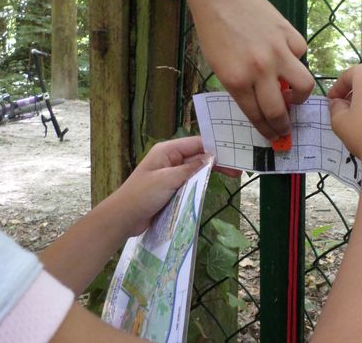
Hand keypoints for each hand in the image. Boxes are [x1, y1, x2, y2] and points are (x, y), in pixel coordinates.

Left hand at [110, 137, 239, 236]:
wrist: (123, 218)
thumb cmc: (141, 195)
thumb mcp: (167, 180)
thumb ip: (190, 168)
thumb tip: (211, 158)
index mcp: (167, 151)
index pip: (196, 144)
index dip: (215, 148)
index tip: (234, 154)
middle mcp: (170, 160)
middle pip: (198, 157)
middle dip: (217, 161)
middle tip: (237, 170)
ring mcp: (170, 175)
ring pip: (196, 171)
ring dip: (211, 173)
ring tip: (232, 176)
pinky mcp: (171, 189)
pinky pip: (190, 183)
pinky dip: (201, 184)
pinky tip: (214, 186)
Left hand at [192, 0, 314, 139]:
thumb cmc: (214, 32)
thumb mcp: (219, 67)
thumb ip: (241, 87)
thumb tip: (264, 103)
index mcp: (236, 81)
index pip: (257, 116)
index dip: (267, 130)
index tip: (274, 137)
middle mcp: (259, 70)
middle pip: (280, 110)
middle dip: (284, 125)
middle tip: (285, 127)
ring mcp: (277, 52)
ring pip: (303, 86)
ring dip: (300, 96)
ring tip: (293, 94)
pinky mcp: (289, 34)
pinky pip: (301, 55)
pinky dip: (296, 60)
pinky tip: (286, 58)